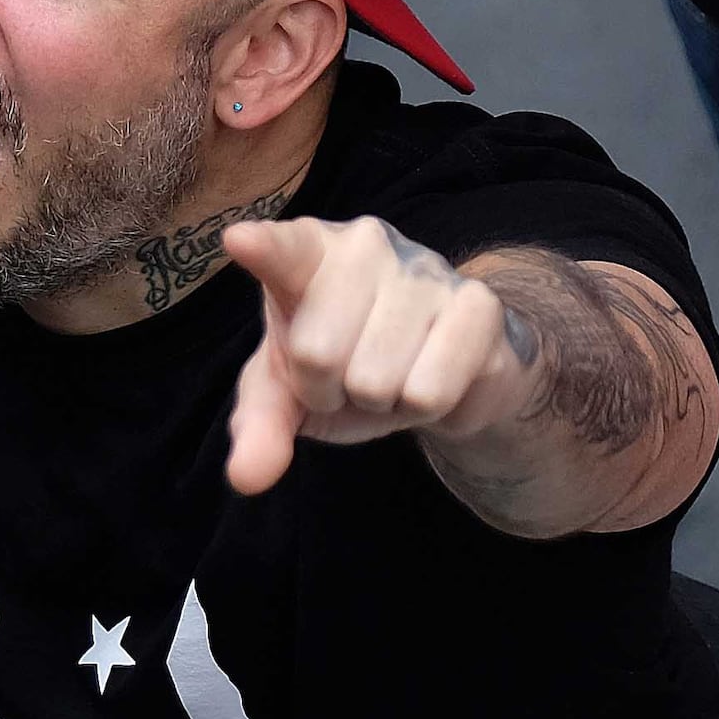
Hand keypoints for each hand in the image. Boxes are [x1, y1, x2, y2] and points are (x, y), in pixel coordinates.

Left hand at [219, 215, 526, 494]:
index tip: (240, 241)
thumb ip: (260, 424)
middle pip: (316, 354)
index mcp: (308, 253)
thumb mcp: (291, 392)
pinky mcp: (478, 304)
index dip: (263, 249)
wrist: (442, 369)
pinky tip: (428, 375)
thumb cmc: (348, 363)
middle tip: (349, 372)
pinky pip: (429, 391)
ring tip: (391, 372)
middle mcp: (365, 244)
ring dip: (379, 399)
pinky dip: (423, 406)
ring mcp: (426, 268)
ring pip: (375, 379)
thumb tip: (246, 477)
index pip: (283, 251)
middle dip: (327, 389)